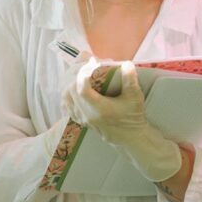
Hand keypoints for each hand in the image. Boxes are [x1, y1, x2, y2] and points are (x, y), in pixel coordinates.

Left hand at [63, 61, 181, 181]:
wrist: (131, 137)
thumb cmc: (133, 116)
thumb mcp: (135, 97)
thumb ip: (130, 80)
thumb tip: (126, 64)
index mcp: (100, 109)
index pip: (82, 90)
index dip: (83, 74)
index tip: (91, 64)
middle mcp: (87, 115)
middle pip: (71, 92)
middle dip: (77, 77)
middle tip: (87, 68)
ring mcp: (83, 119)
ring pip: (66, 99)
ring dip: (70, 85)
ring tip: (81, 77)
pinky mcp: (81, 121)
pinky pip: (67, 107)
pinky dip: (68, 96)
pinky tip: (75, 89)